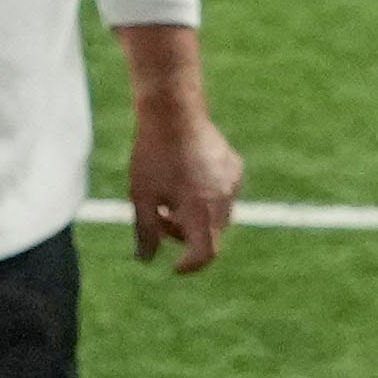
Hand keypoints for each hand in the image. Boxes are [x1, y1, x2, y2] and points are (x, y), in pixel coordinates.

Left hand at [123, 57, 244, 277]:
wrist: (173, 111)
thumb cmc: (153, 155)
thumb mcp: (142, 196)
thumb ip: (146, 232)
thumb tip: (146, 260)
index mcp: (201, 212)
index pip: (205, 254)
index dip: (190, 265)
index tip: (175, 267)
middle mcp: (223, 200)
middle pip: (210, 235)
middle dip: (185, 235)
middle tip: (159, 217)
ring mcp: (233, 182)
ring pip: (217, 215)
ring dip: (196, 216)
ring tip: (170, 196)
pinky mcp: (234, 167)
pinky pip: (223, 193)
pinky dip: (206, 196)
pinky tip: (186, 177)